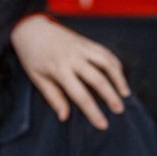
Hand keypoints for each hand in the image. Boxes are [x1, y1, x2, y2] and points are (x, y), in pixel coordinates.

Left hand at [11, 14, 129, 129]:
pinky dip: (115, 65)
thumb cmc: (32, 58)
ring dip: (119, 79)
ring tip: (124, 94)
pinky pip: (106, 53)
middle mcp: (73, 58)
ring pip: (107, 63)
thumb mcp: (38, 79)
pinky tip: (119, 76)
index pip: (80, 96)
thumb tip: (64, 117)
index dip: (93, 112)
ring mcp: (82, 48)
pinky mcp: (86, 42)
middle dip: (111, 97)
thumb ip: (53, 97)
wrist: (32, 30)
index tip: (102, 125)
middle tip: (118, 111)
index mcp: (59, 70)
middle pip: (98, 80)